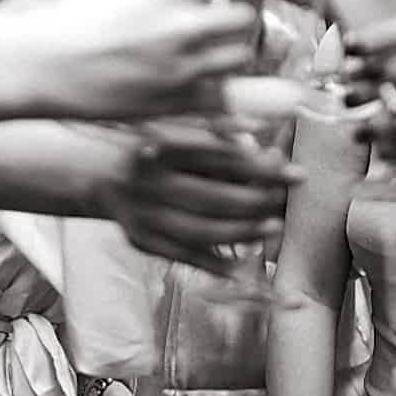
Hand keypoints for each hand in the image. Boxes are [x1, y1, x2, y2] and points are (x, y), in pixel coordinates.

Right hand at [33, 0, 261, 120]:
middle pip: (247, 18)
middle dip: (245, 17)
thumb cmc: (66, 21)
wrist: (40, 64)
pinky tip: (210, 80)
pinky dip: (224, 87)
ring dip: (236, 52)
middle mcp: (181, 27)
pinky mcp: (172, 102)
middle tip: (233, 20)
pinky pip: (223, 97)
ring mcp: (180, 68)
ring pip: (242, 58)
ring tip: (218, 51)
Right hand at [97, 119, 298, 275]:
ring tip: (273, 227)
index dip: (262, 167)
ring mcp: (143, 213)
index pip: (222, 158)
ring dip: (244, 232)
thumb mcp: (181, 132)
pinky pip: (185, 255)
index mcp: (162, 146)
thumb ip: (219, 138)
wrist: (101, 175)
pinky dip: (216, 261)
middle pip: (214, 197)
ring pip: (203, 230)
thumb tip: (261, 146)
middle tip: (285, 201)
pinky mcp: (141, 239)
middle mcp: (150, 180)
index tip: (294, 172)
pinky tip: (242, 262)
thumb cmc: (154, 147)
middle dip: (258, 202)